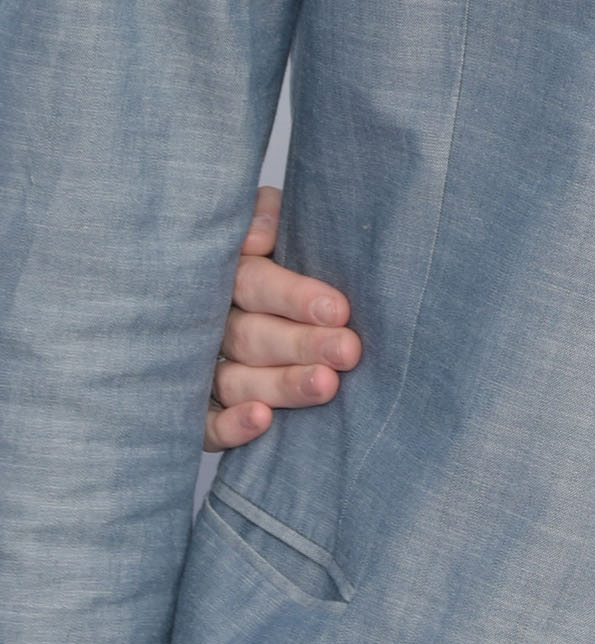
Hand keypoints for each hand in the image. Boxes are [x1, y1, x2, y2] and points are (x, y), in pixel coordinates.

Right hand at [202, 187, 362, 451]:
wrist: (230, 281)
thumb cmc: (272, 248)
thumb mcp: (264, 221)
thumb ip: (261, 216)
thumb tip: (259, 236)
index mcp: (224, 274)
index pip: (256, 284)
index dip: (295, 297)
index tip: (339, 309)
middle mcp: (208, 323)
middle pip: (251, 336)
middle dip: (302, 345)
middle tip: (348, 350)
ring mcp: (198, 368)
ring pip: (235, 381)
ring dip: (280, 386)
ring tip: (326, 386)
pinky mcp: (197, 410)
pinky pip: (204, 425)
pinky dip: (228, 427)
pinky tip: (261, 421)